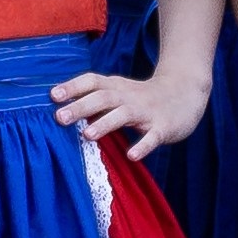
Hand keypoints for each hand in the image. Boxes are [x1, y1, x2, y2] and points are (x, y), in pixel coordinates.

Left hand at [52, 65, 204, 156]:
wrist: (186, 92)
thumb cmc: (143, 97)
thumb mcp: (119, 92)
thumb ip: (94, 100)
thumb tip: (61, 109)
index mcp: (116, 87)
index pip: (92, 81)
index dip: (73, 87)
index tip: (52, 95)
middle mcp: (129, 96)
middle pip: (103, 98)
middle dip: (81, 106)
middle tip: (59, 118)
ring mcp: (147, 111)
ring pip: (124, 114)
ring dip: (105, 123)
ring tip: (87, 135)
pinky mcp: (163, 127)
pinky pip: (152, 137)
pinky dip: (143, 145)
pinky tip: (132, 155)